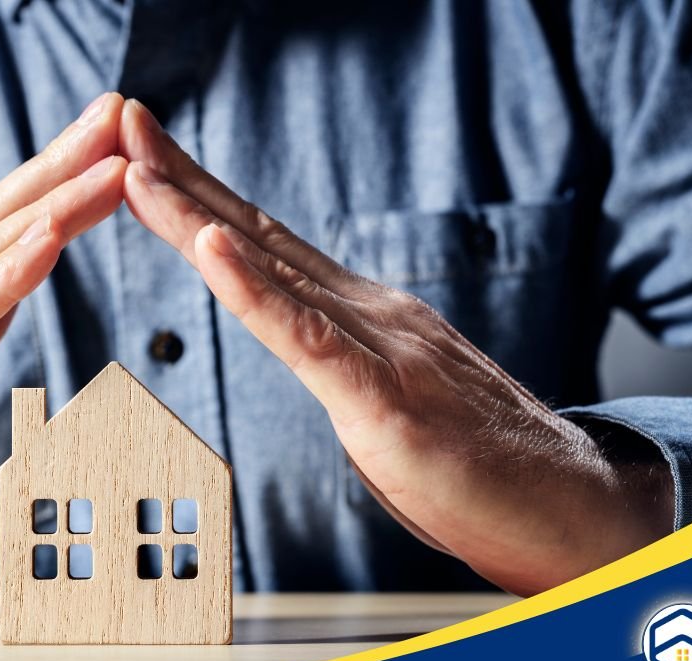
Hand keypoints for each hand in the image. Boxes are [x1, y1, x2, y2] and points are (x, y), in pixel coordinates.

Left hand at [118, 99, 672, 594]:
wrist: (572, 506)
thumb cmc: (478, 463)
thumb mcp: (389, 399)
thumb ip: (342, 363)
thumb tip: (302, 345)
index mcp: (362, 315)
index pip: (267, 244)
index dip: (200, 197)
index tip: (144, 156)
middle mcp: (367, 312)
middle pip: (257, 236)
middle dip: (180, 180)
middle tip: (120, 123)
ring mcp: (380, 348)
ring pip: (270, 274)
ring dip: (196, 218)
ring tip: (139, 172)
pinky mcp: (387, 399)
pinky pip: (309, 340)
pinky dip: (254, 293)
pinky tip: (212, 250)